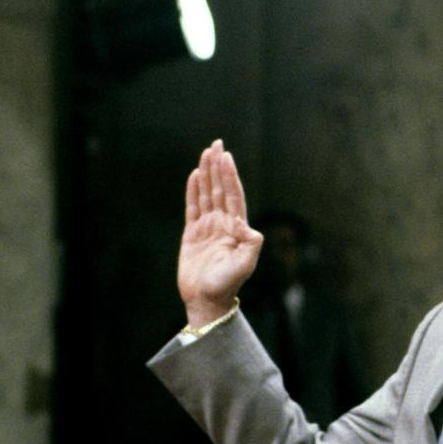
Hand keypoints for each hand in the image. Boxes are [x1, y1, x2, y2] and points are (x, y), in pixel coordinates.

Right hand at [177, 139, 263, 326]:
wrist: (207, 300)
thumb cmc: (227, 284)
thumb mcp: (245, 265)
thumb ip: (251, 245)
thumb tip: (248, 226)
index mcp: (237, 228)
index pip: (233, 195)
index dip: (230, 175)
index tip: (226, 156)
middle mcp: (223, 224)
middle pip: (220, 188)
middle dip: (218, 166)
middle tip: (216, 143)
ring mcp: (207, 228)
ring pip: (207, 194)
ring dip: (206, 173)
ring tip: (205, 153)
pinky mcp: (192, 234)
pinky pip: (192, 207)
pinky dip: (193, 191)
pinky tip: (194, 175)